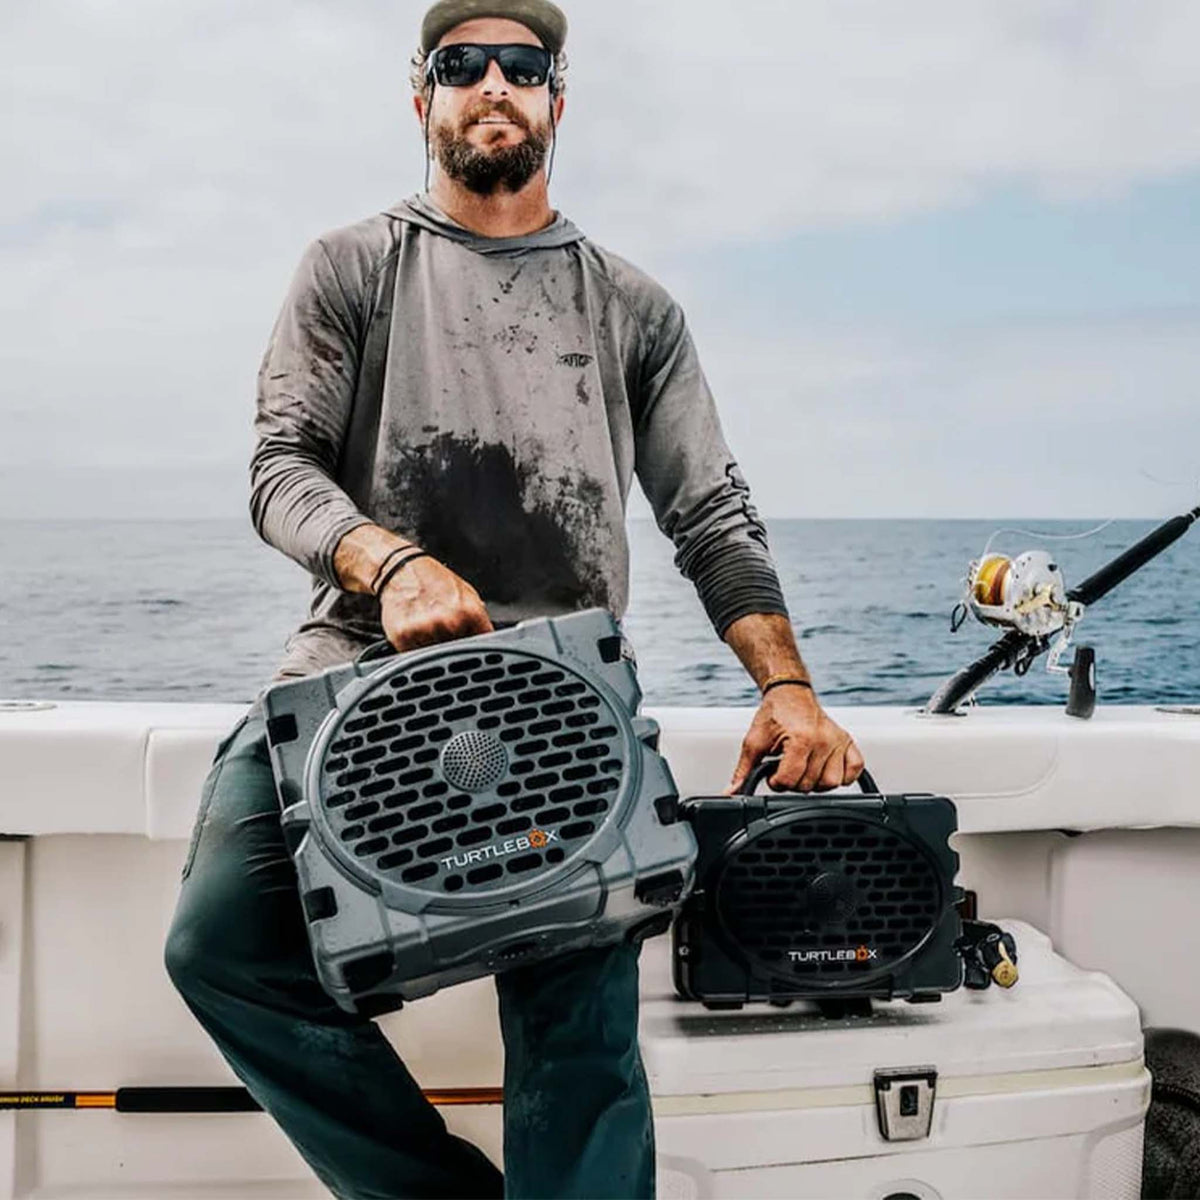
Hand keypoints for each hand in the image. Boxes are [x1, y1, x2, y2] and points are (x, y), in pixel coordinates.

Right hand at [378, 554, 493, 651]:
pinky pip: (415, 656)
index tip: (475, 652)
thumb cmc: (434, 580)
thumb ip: (479, 621)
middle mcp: (450, 621)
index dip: (479, 651)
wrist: (402, 569)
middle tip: (445, 633)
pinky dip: (415, 649)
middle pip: (459, 656)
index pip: (483, 647)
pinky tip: (416, 631)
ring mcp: (427, 629)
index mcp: (470, 612)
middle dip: (455, 650)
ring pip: (436, 659)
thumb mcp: (467, 595)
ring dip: (434, 651)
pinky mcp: (404, 636)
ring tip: (429, 629)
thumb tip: (488, 643)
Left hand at [723, 685, 864, 794]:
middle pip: (810, 784)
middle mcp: (823, 740)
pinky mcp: (847, 741)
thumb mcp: (753, 741)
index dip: (777, 783)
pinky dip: (843, 776)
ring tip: (804, 769)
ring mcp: (837, 741)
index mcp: (800, 739)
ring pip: (832, 783)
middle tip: (787, 768)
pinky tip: (826, 769)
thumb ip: (744, 769)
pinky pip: (854, 770)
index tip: (773, 774)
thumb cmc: (774, 714)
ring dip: (816, 782)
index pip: (790, 780)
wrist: (790, 693)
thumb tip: (733, 791)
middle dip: (794, 782)